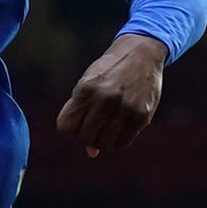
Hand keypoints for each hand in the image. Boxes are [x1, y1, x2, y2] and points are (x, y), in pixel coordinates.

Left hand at [55, 32, 167, 157]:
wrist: (142, 54)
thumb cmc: (109, 72)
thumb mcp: (89, 84)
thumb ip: (83, 115)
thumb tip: (91, 153)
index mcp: (87, 88)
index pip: (65, 127)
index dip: (71, 126)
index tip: (79, 120)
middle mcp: (105, 99)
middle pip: (84, 137)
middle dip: (86, 135)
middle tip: (94, 124)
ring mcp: (125, 108)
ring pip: (103, 144)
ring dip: (101, 141)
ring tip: (106, 127)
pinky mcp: (141, 116)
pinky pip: (122, 143)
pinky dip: (117, 140)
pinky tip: (118, 128)